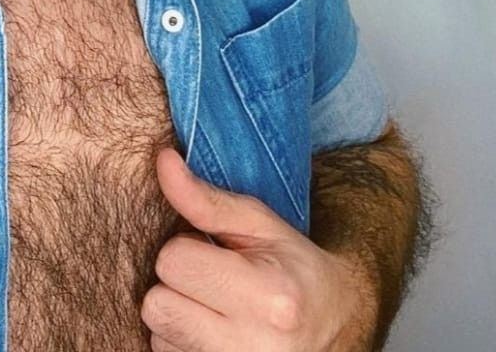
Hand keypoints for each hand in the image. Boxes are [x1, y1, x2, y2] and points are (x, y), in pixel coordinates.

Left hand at [141, 147, 377, 350]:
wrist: (337, 326)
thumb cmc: (294, 267)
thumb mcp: (260, 224)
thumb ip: (205, 199)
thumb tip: (162, 161)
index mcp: (267, 298)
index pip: (173, 262)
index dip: (185, 248)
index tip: (212, 250)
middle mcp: (253, 348)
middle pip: (158, 305)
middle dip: (176, 284)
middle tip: (210, 280)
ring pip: (158, 336)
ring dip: (176, 316)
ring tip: (214, 307)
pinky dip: (181, 343)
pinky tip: (212, 331)